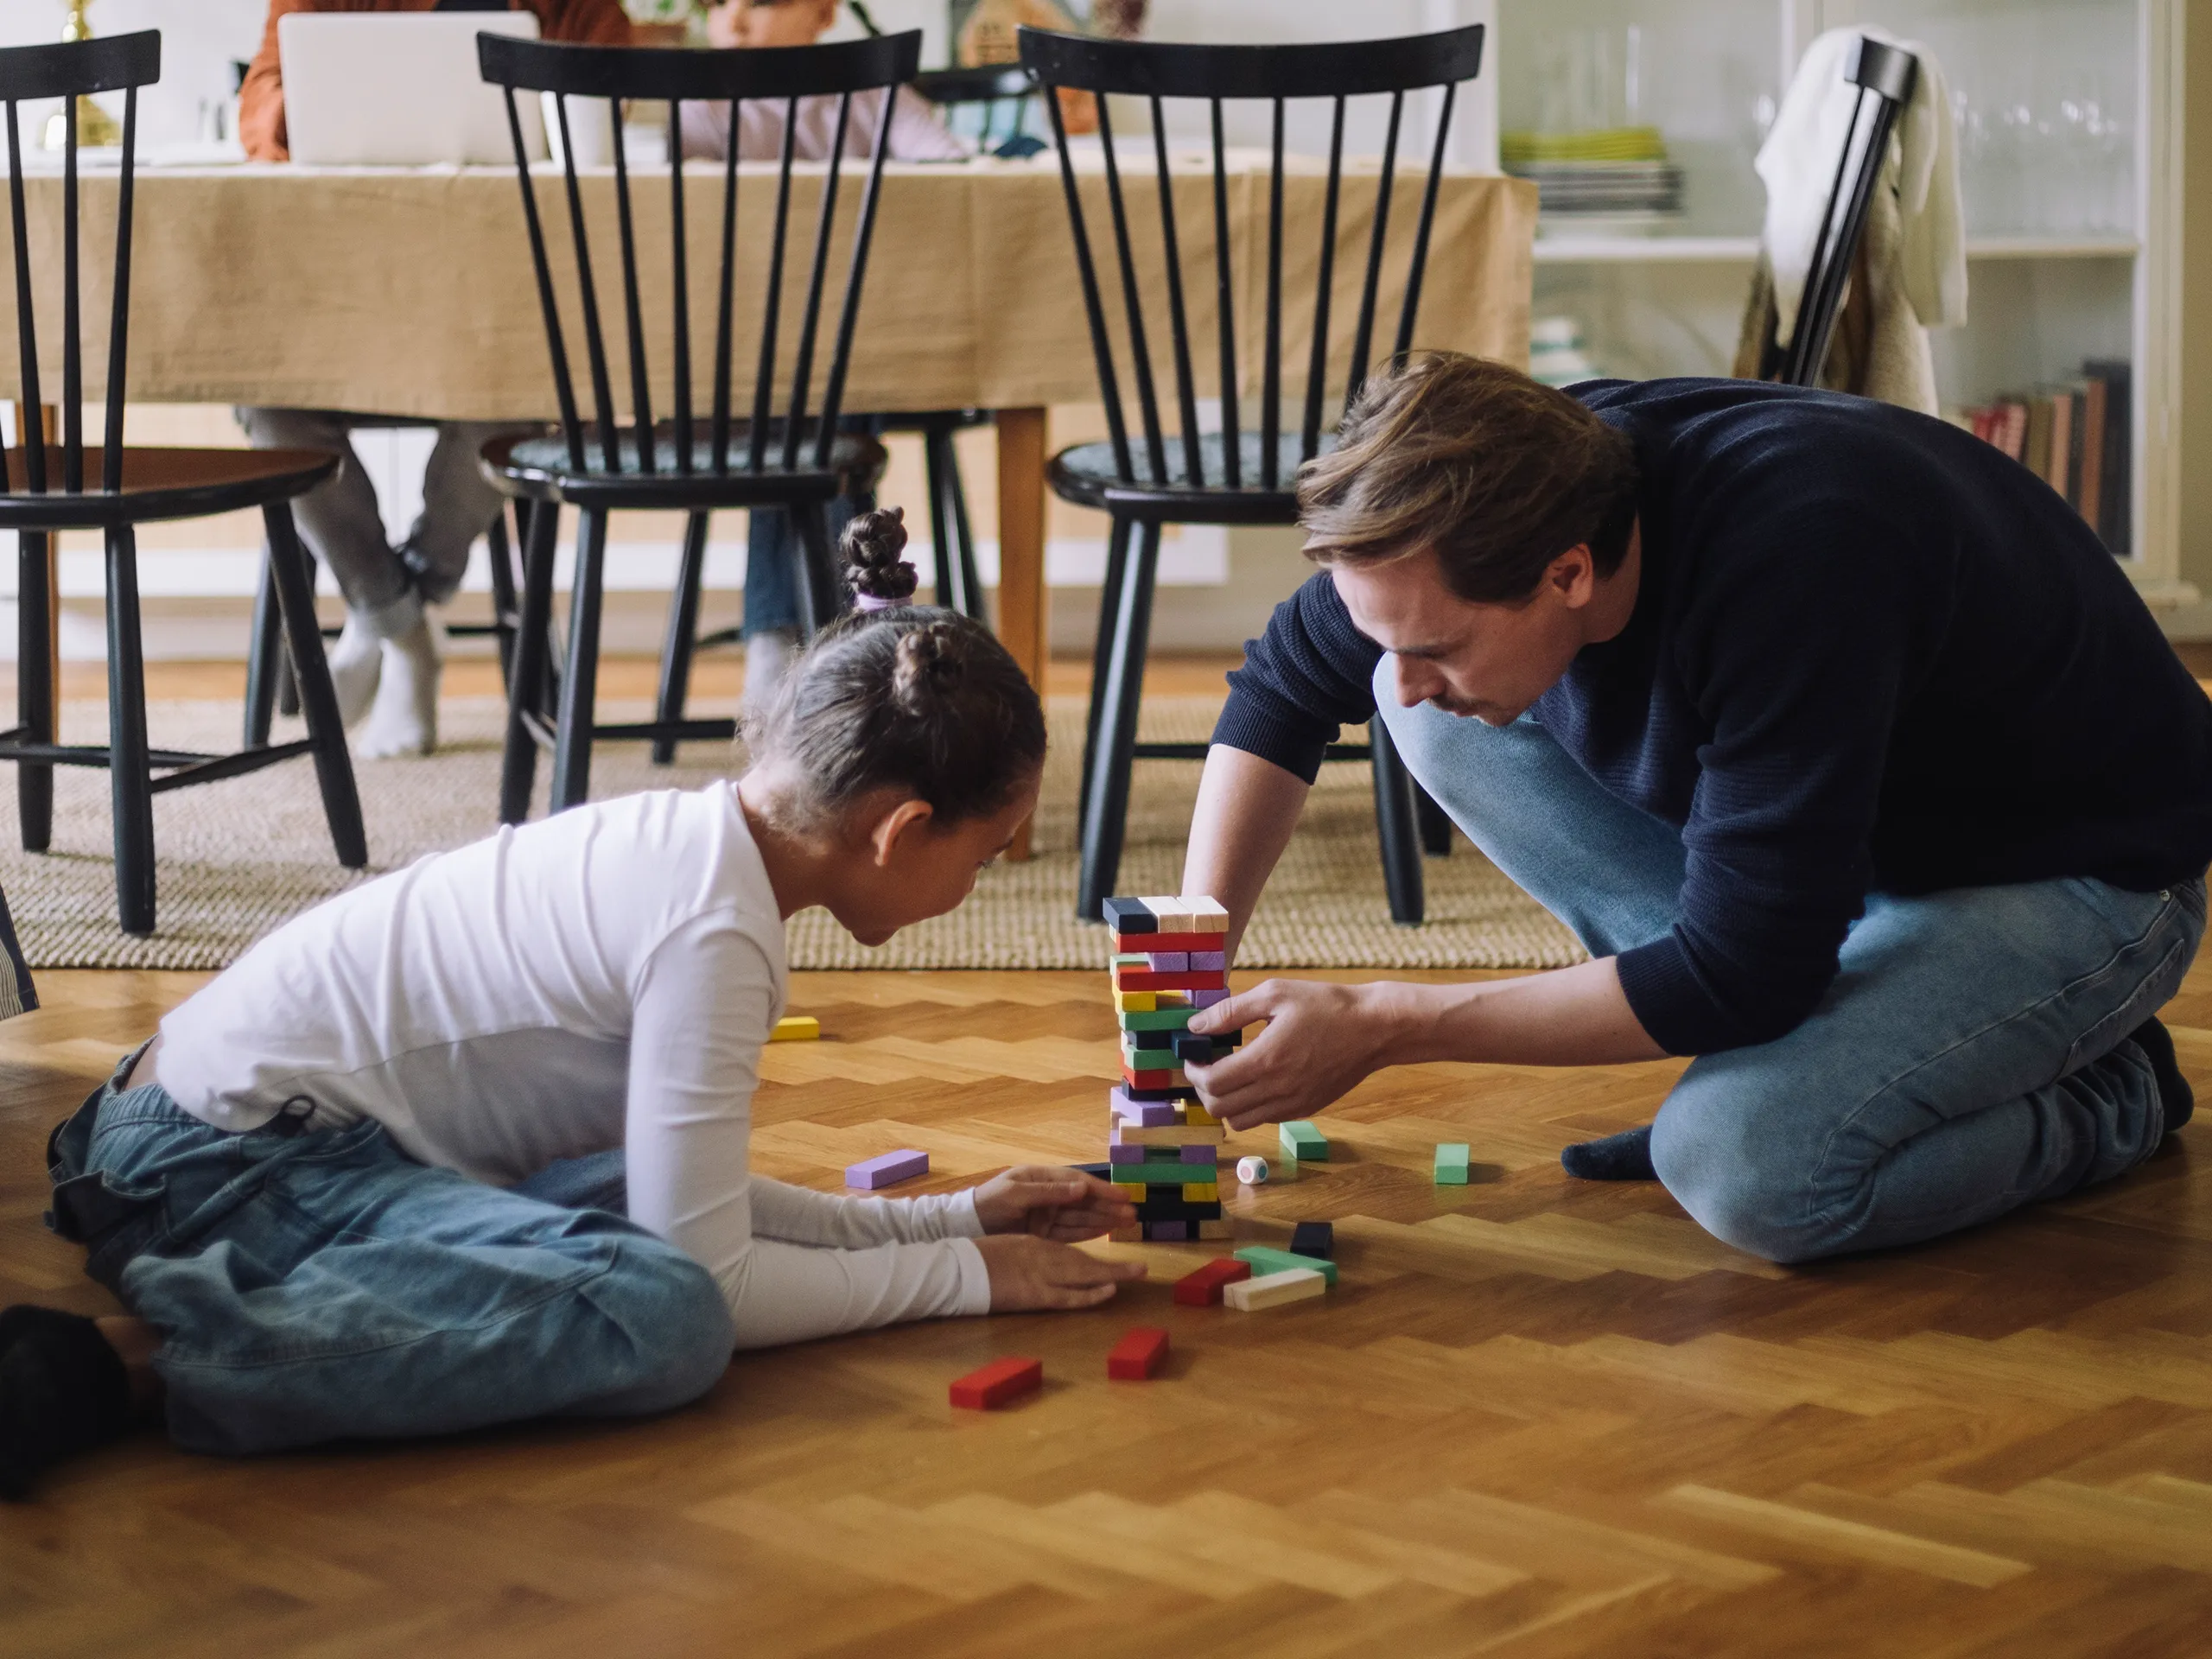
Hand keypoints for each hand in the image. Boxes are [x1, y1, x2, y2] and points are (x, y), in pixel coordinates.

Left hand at [972, 1166, 1137, 1239]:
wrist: (968, 1225)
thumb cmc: (989, 1203)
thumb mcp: (1016, 1194)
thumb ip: (1049, 1192)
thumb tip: (1082, 1188)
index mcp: (1043, 1178)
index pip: (1079, 1183)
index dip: (1102, 1190)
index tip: (1124, 1196)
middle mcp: (1050, 1195)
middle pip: (1085, 1201)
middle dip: (1109, 1207)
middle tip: (1133, 1213)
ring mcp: (1048, 1214)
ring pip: (1082, 1217)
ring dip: (1104, 1219)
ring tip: (1127, 1223)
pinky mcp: (1045, 1233)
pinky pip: (1071, 1232)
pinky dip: (1089, 1232)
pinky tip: (1106, 1231)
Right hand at [974, 1233, 1146, 1311]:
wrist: (956, 1270)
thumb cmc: (973, 1259)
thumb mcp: (1004, 1250)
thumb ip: (1024, 1254)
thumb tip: (1038, 1260)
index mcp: (1033, 1243)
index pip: (1070, 1248)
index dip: (1094, 1255)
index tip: (1112, 1260)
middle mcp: (1043, 1254)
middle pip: (1085, 1259)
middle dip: (1114, 1264)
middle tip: (1141, 1267)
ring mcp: (1041, 1274)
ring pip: (1084, 1273)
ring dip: (1112, 1274)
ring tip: (1136, 1273)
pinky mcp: (1036, 1294)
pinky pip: (1069, 1295)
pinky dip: (1090, 1293)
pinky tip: (1109, 1290)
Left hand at [1184, 978, 1392, 1130]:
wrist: (1374, 1029)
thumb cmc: (1326, 1005)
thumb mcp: (1275, 994)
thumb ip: (1230, 1011)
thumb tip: (1195, 1025)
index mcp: (1266, 1060)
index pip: (1212, 1083)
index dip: (1193, 1071)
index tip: (1194, 1055)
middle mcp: (1277, 1090)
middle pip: (1219, 1109)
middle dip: (1204, 1089)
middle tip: (1206, 1067)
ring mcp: (1293, 1104)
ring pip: (1240, 1122)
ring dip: (1225, 1103)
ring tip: (1229, 1076)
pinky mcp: (1305, 1109)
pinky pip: (1264, 1120)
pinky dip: (1250, 1107)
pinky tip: (1256, 1081)